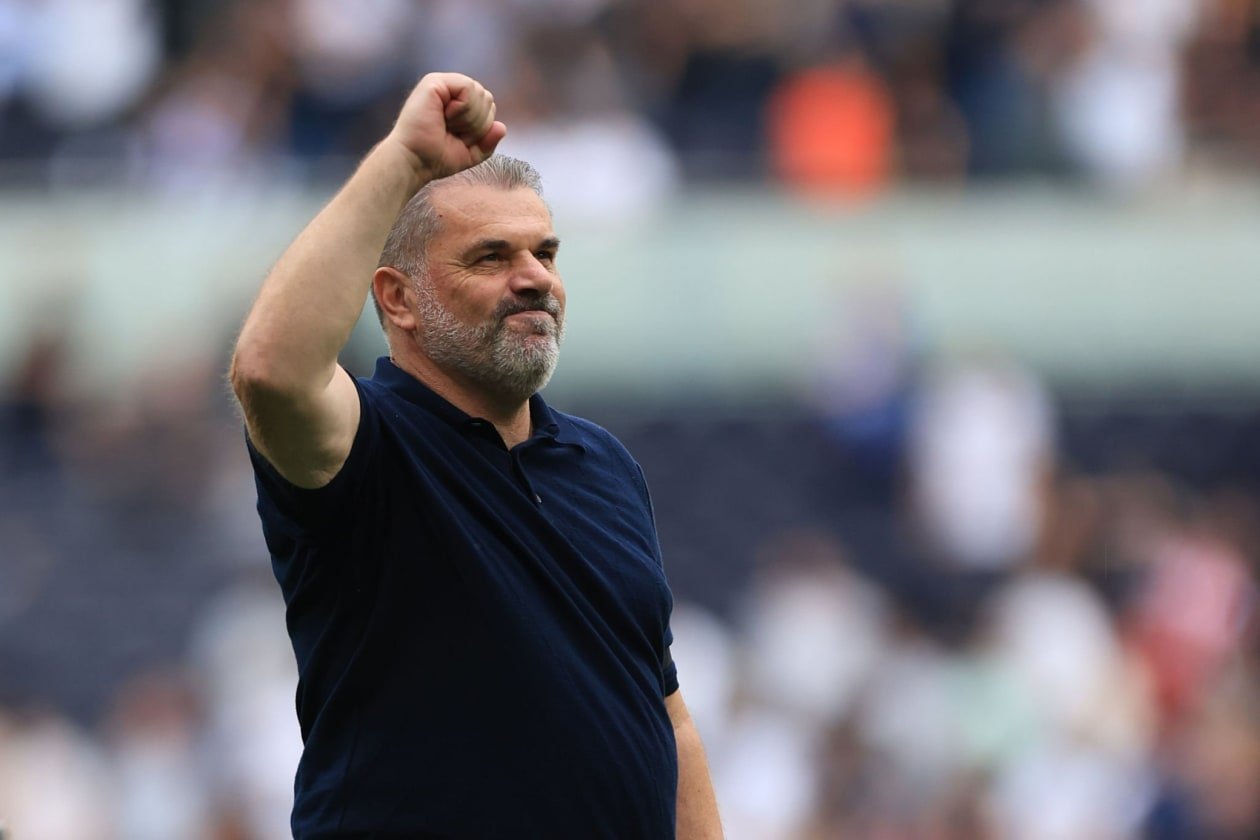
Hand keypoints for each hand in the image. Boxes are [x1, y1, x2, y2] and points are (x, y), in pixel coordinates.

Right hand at [388, 73, 506, 181]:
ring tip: (447, 125)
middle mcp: (449, 90)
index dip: (482, 127)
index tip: (459, 138)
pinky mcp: (434, 82)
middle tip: (453, 132)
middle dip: (477, 124)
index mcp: (457, 103)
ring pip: (480, 93)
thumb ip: (488, 141)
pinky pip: (468, 89)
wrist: (414, 162)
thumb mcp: (470, 154)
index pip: (488, 105)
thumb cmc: (435, 159)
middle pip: (487, 97)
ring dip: (469, 119)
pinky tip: (446, 116)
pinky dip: (463, 109)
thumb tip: (502, 127)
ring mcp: (441, 84)